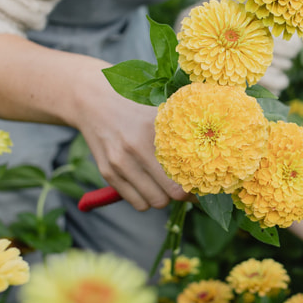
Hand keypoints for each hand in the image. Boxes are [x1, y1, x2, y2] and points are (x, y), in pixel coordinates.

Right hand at [0, 34, 186, 210]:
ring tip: (166, 186)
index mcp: (155, 130)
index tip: (204, 183)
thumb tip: (211, 150)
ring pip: (155, 201)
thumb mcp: (158, 108)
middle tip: (188, 188)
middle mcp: (137, 147)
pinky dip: (145, 200)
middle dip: (184, 194)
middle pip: (173, 192)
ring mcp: (120, 162)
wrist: (91, 99)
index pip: (186, 169)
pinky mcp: (107, 172)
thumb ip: (182, 126)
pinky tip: (148, 187)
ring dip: (164, 198)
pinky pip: (136, 202)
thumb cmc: (133, 103)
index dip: (199, 181)